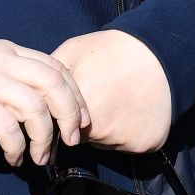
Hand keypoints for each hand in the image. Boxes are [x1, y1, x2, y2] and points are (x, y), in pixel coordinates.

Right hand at [0, 40, 87, 167]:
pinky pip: (9, 129)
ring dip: (43, 138)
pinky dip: (17, 148)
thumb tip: (56, 114)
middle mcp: (0, 60)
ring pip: (35, 107)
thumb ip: (19, 86)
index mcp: (8, 51)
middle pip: (53, 83)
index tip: (81, 122)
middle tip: (70, 141)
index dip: (75, 96)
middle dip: (69, 114)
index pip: (56, 66)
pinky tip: (14, 159)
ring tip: (39, 158)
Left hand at [51, 30, 172, 153]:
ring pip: (103, 142)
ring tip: (116, 101)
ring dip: (105, 129)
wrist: (161, 52)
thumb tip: (33, 93)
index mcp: (74, 108)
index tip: (61, 114)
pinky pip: (127, 144)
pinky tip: (132, 110)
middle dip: (78, 126)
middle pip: (78, 139)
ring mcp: (122, 139)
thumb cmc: (113, 49)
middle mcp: (97, 130)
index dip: (57, 121)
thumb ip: (50, 77)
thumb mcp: (72, 52)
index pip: (54, 128)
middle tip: (97, 100)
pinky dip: (127, 132)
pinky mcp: (145, 145)